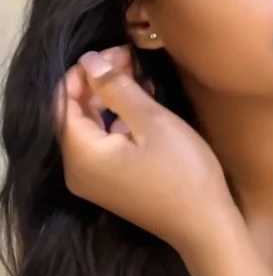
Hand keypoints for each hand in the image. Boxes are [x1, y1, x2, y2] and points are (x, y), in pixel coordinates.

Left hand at [55, 46, 232, 252]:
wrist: (205, 226)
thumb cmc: (182, 170)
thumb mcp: (152, 122)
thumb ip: (117, 89)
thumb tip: (89, 60)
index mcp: (81, 155)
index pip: (63, 103)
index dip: (82, 72)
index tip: (112, 50)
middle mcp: (78, 171)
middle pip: (76, 115)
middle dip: (97, 83)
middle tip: (127, 57)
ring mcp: (94, 181)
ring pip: (91, 128)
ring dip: (110, 99)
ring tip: (137, 75)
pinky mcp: (111, 184)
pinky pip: (104, 144)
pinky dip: (118, 120)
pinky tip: (142, 104)